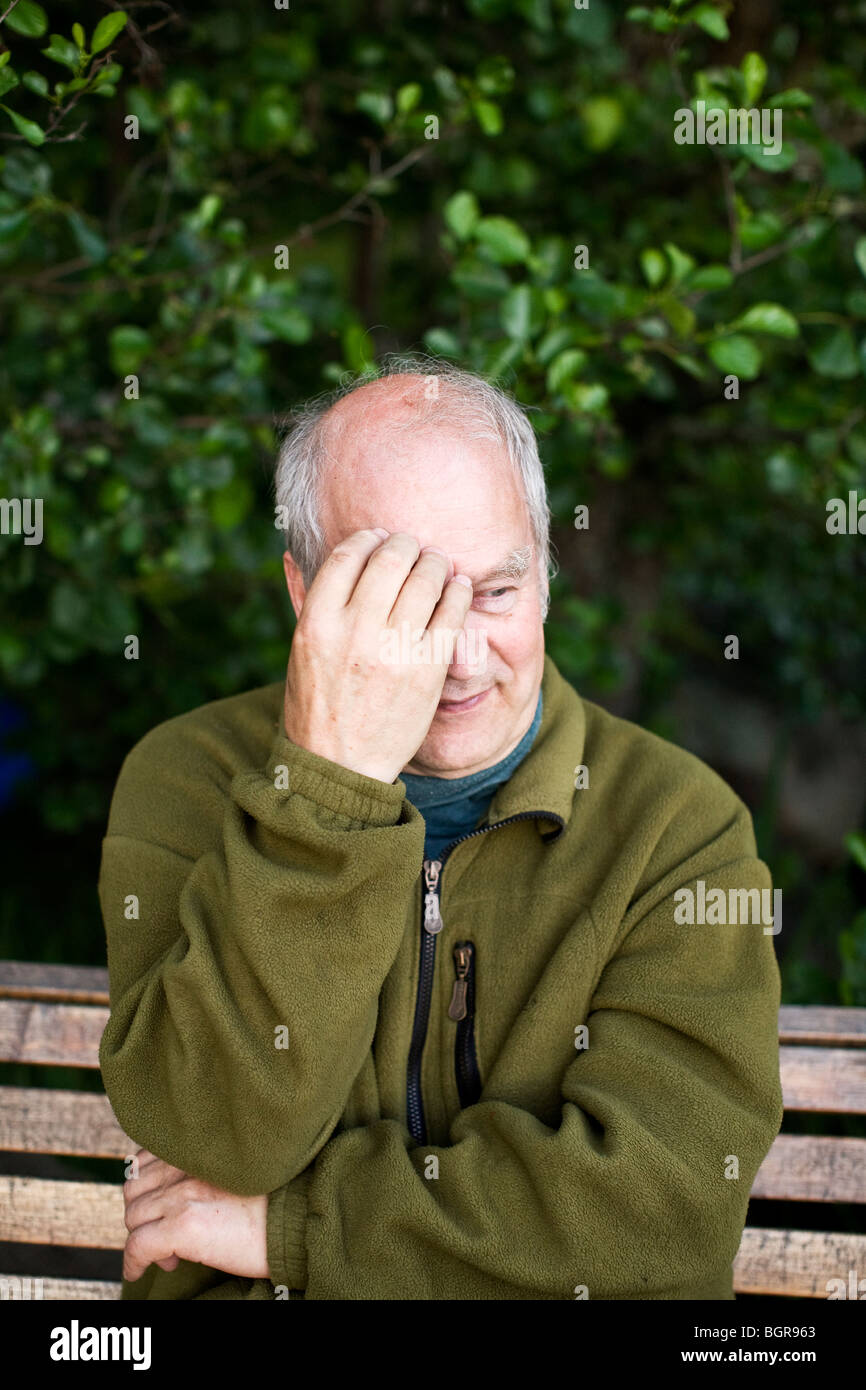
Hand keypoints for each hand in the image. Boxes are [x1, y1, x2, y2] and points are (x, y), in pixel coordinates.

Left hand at [122, 1149, 269, 1281]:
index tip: (160, 1206)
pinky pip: (138, 1245)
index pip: (146, 1161)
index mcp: (198, 1150)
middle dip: (142, 1213)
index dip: (147, 1187)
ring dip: (141, 1236)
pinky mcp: (184, 1226)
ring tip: (166, 1254)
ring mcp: (183, 1195)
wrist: (299, 1218)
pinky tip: (138, 1271)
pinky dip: (133, 1261)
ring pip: (133, 1217)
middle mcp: (185, 1167)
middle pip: (135, 1189)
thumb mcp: (237, 1171)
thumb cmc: (277, 1197)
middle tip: (164, 1235)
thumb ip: (205, 1172)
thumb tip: (182, 1200)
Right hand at [283, 529, 472, 782]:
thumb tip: (293, 553)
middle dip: (407, 544)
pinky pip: (452, 613)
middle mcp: (354, 631)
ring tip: (438, 564)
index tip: (379, 538)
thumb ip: (304, 601)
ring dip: (436, 563)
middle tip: (415, 547)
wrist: (341, 765)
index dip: (368, 538)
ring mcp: (393, 650)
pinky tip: (458, 588)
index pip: (348, 555)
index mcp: (317, 623)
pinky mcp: (427, 669)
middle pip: (391, 559)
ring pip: (426, 580)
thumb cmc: (317, 706)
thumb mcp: (299, 652)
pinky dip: (459, 592)